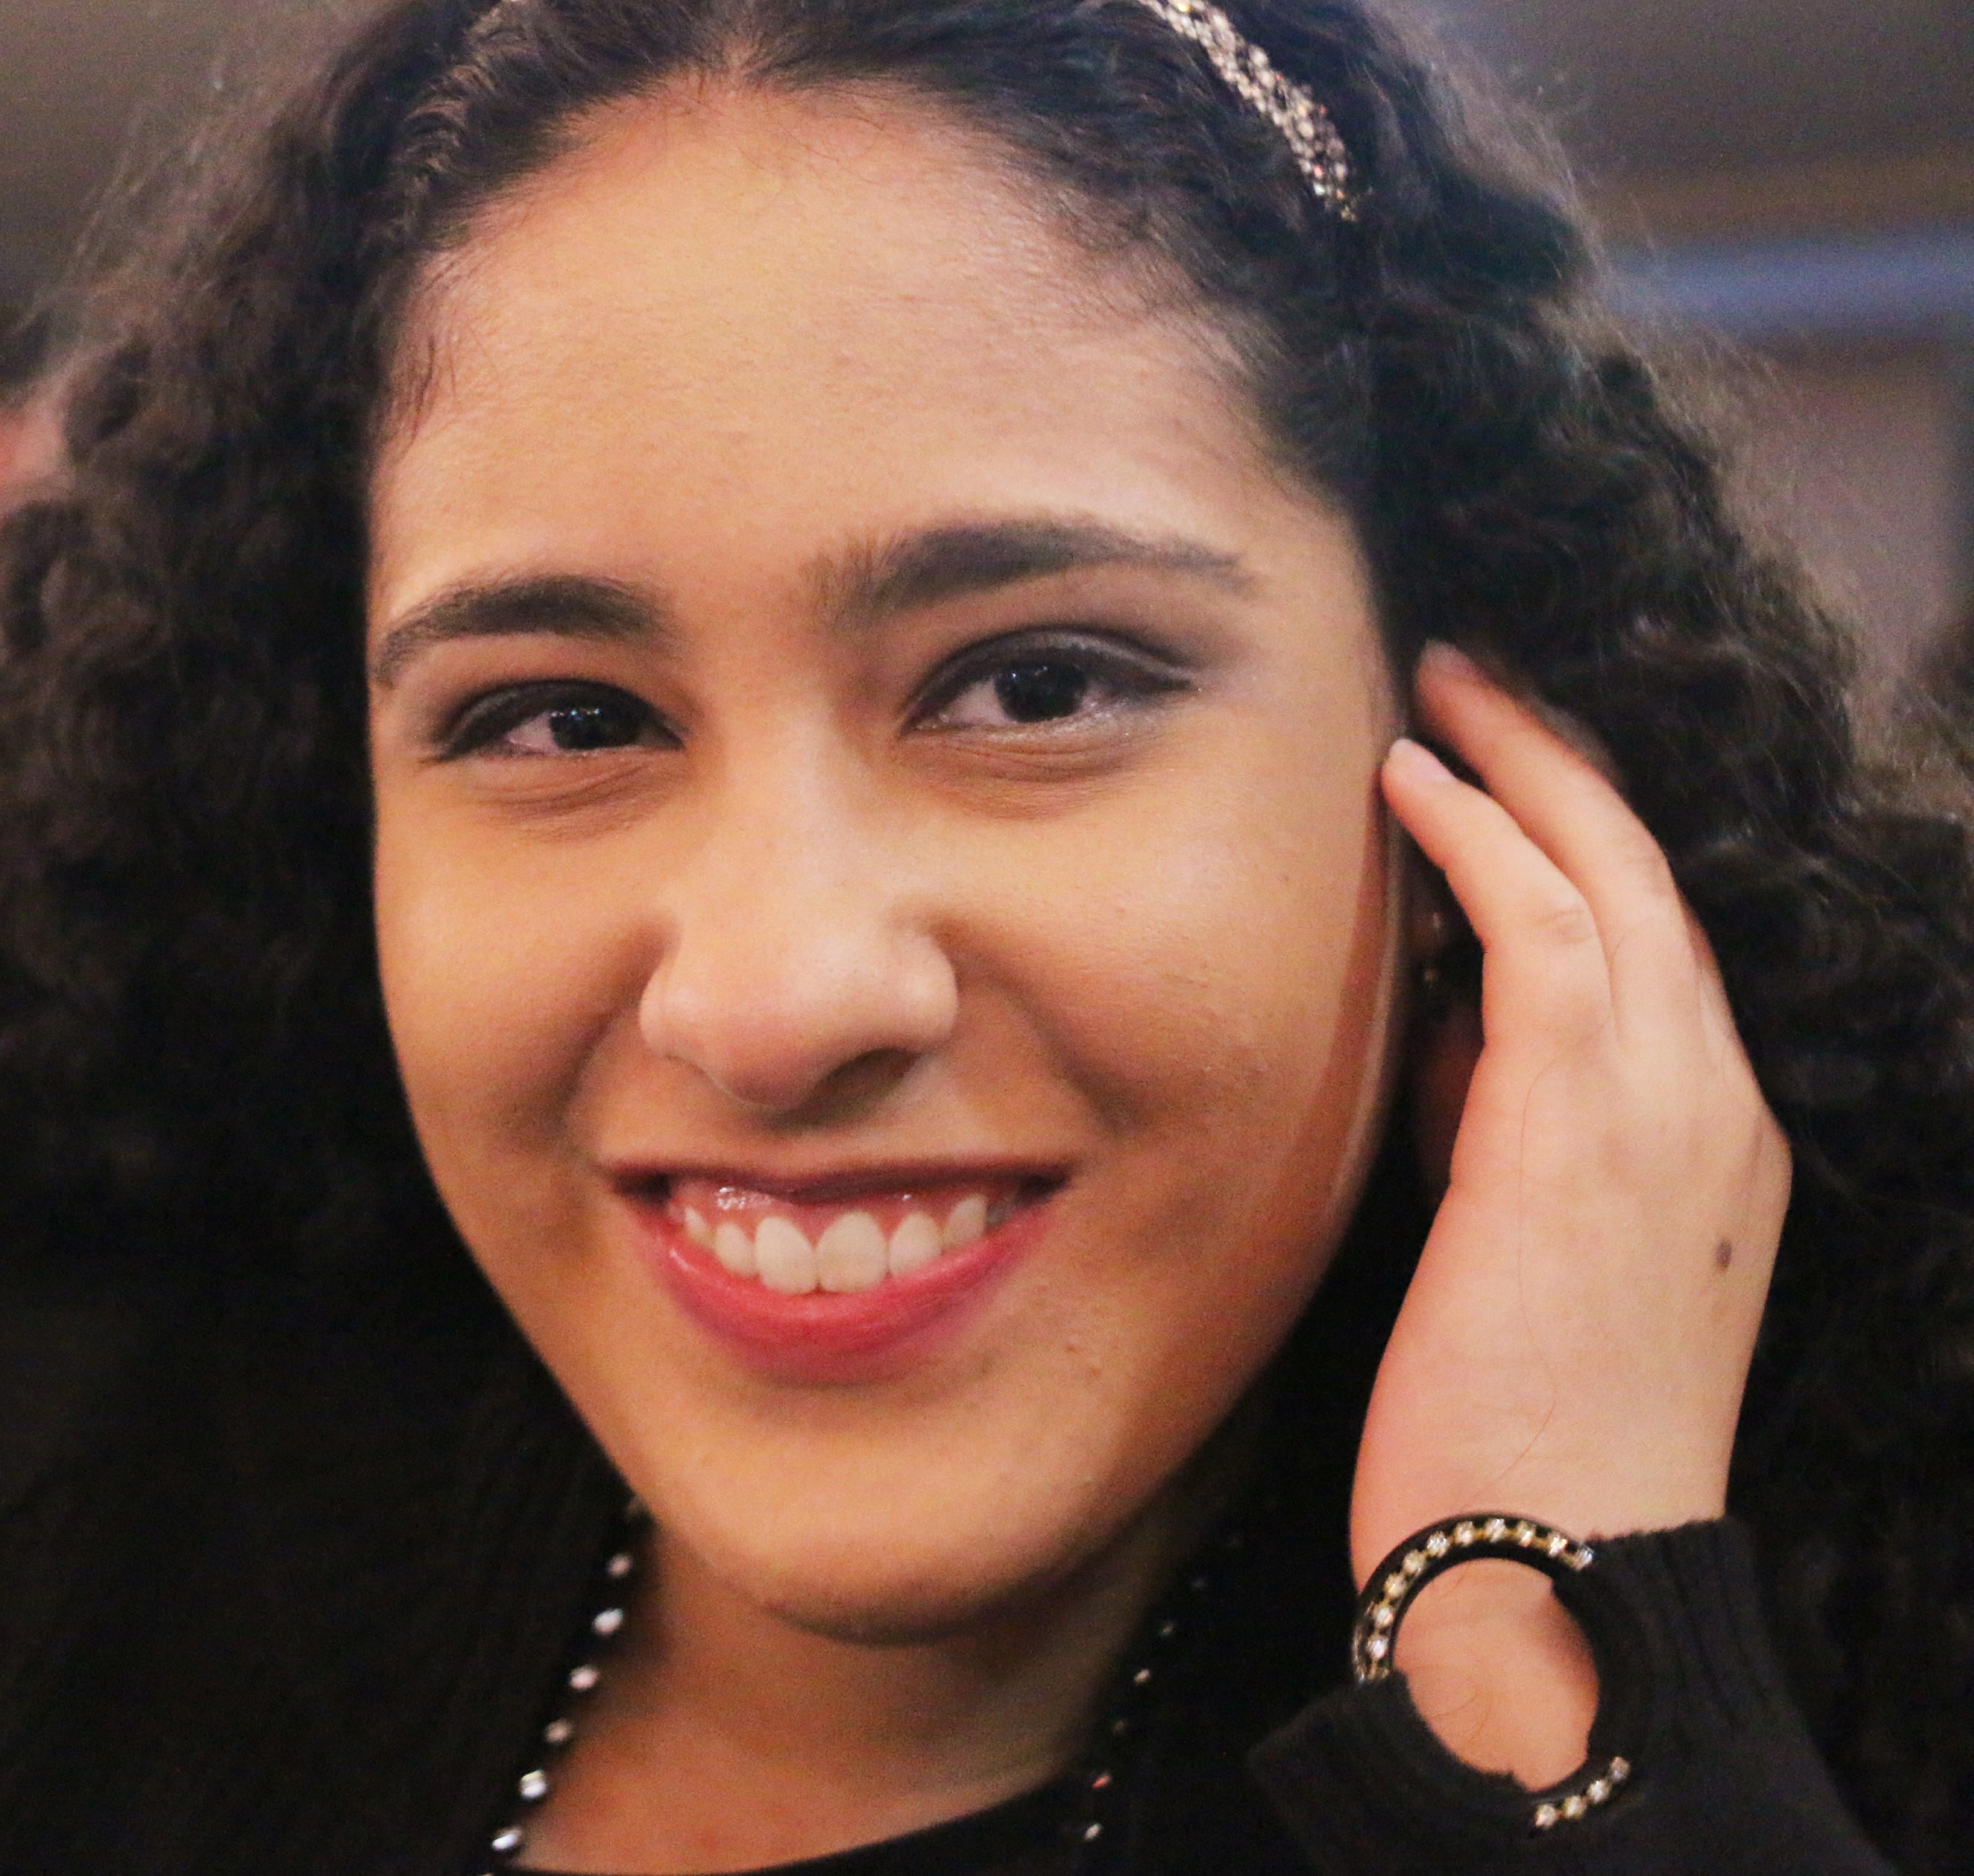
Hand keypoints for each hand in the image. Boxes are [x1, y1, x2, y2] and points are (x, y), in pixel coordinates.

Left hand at [1356, 643, 1790, 1778]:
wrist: (1551, 1580)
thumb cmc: (1515, 1438)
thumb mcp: (1526, 1258)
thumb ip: (1508, 1140)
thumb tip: (1447, 1051)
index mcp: (1710, 1145)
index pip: (1652, 950)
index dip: (1580, 844)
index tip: (1501, 778)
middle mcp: (1714, 1108)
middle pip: (1650, 881)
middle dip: (1564, 767)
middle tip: (1481, 682)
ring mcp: (1666, 1112)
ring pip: (1609, 878)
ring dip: (1525, 766)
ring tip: (1447, 687)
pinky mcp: (1584, 1128)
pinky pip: (1542, 929)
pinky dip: (1482, 838)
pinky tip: (1414, 775)